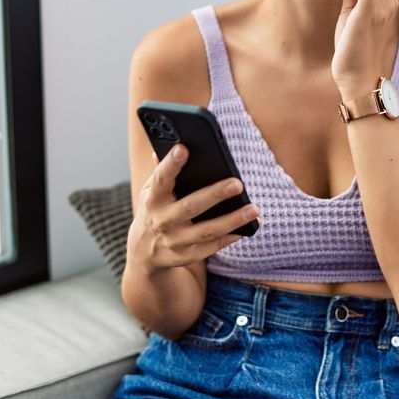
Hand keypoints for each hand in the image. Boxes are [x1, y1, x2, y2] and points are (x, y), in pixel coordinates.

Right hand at [127, 144, 259, 271]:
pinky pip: (213, 246)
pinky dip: (231, 237)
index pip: (160, 179)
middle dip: (214, 195)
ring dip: (232, 220)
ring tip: (254, 209)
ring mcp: (174, 241)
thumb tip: (169, 143)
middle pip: (190, 206)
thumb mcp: (151, 191)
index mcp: (152, 199)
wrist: (144, 252)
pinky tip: (248, 227)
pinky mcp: (187, 255)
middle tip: (237, 183)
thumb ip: (161, 170)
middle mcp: (162, 221)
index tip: (183, 148)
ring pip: (207, 230)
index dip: (170, 164)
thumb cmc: (155, 210)